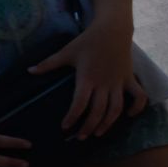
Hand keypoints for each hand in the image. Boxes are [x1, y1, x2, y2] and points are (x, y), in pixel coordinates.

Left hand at [43, 21, 142, 139]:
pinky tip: (129, 116)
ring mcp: (119, 82)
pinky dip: (137, 108)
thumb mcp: (66, 52)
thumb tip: (29, 71)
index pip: (79, 104)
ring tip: (98, 133)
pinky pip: (139, 96)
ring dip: (108, 123)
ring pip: (116, 108)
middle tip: (80, 137)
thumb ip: (48, 64)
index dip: (72, 117)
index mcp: (87, 78)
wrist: (112, 29)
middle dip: (89, 126)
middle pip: (98, 111)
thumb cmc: (87, 41)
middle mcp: (104, 83)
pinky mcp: (129, 79)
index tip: (65, 127)